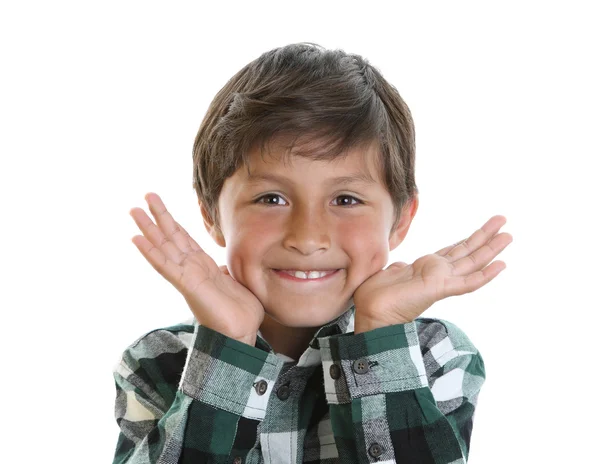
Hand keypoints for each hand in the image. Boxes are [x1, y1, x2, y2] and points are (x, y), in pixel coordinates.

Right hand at [129, 192, 263, 344]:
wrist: (243, 333)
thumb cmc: (240, 312)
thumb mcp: (234, 282)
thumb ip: (226, 271)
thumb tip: (225, 265)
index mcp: (202, 266)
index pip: (183, 238)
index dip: (172, 221)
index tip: (160, 204)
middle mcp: (191, 268)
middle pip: (171, 237)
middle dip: (158, 216)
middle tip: (145, 196)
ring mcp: (187, 276)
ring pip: (164, 247)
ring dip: (149, 228)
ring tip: (134, 210)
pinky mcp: (188, 286)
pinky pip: (166, 266)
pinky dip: (151, 252)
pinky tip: (137, 239)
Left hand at [353, 215, 512, 332]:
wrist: (371, 312)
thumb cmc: (376, 295)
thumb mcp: (390, 273)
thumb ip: (400, 268)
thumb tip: (400, 265)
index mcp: (427, 268)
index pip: (453, 250)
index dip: (469, 239)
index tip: (484, 228)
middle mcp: (438, 273)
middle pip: (468, 251)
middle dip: (486, 236)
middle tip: (504, 221)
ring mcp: (442, 281)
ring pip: (472, 262)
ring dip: (491, 249)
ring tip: (509, 235)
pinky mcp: (440, 289)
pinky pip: (467, 283)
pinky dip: (485, 275)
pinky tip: (501, 265)